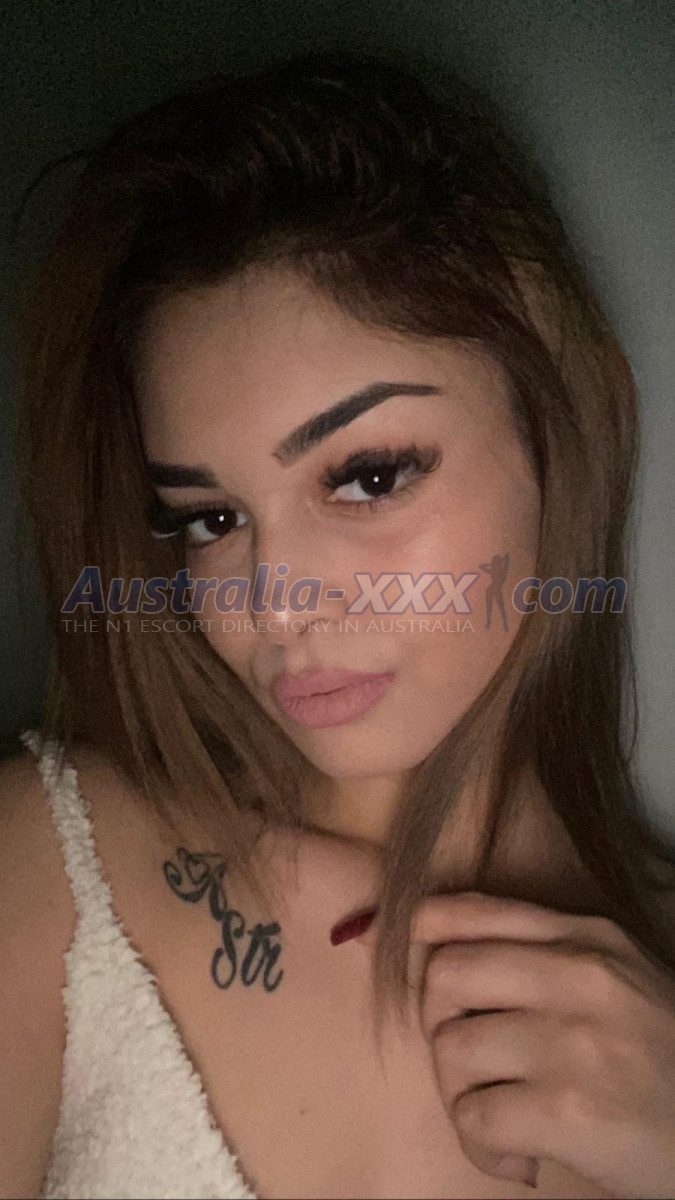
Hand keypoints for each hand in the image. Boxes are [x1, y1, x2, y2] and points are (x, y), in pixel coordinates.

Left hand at [356, 890, 674, 1197]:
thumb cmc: (662, 1056)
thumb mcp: (616, 975)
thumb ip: (541, 949)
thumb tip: (434, 935)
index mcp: (586, 937)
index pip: (467, 912)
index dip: (420, 942)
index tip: (423, 979)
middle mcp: (579, 976)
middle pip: (443, 974)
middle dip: (436, 1023)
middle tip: (468, 1060)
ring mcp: (574, 1042)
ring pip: (451, 1048)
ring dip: (460, 1094)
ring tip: (498, 1112)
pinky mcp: (570, 1113)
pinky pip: (474, 1118)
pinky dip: (483, 1148)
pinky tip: (518, 1155)